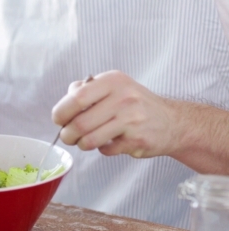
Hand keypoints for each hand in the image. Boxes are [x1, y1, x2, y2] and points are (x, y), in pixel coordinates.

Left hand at [51, 70, 180, 157]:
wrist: (172, 122)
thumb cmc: (135, 104)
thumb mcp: (114, 87)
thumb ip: (86, 91)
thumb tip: (64, 104)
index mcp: (113, 81)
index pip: (77, 97)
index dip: (62, 112)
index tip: (58, 120)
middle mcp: (124, 97)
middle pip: (81, 122)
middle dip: (67, 134)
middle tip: (67, 136)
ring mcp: (132, 120)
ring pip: (90, 139)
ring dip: (81, 144)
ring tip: (84, 141)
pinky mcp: (137, 140)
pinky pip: (106, 149)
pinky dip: (102, 149)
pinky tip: (109, 142)